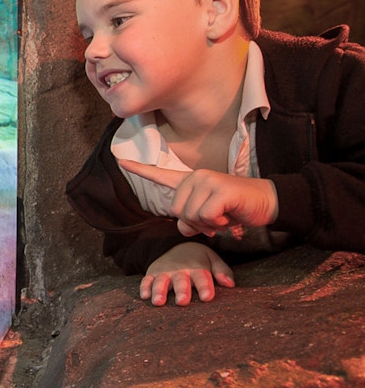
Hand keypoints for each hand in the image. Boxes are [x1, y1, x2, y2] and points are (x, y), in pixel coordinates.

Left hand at [119, 159, 277, 236]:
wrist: (266, 203)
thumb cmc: (236, 210)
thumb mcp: (209, 219)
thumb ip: (191, 221)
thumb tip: (184, 226)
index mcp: (191, 182)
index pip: (161, 175)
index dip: (140, 170)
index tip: (120, 161)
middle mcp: (196, 177)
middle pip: (176, 211)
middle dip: (195, 223)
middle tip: (215, 220)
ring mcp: (207, 180)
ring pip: (190, 215)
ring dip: (208, 224)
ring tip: (224, 216)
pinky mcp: (219, 189)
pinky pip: (205, 215)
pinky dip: (218, 222)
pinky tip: (229, 215)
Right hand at [140, 242, 234, 305]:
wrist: (175, 245)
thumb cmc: (198, 259)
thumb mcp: (212, 259)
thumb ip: (222, 271)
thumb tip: (230, 285)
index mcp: (197, 268)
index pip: (202, 277)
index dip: (205, 287)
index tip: (207, 297)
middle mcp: (180, 271)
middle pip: (181, 281)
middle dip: (181, 290)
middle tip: (182, 301)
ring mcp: (164, 273)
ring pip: (161, 282)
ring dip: (159, 291)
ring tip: (158, 302)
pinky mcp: (152, 274)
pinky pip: (146, 280)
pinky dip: (145, 287)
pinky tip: (144, 296)